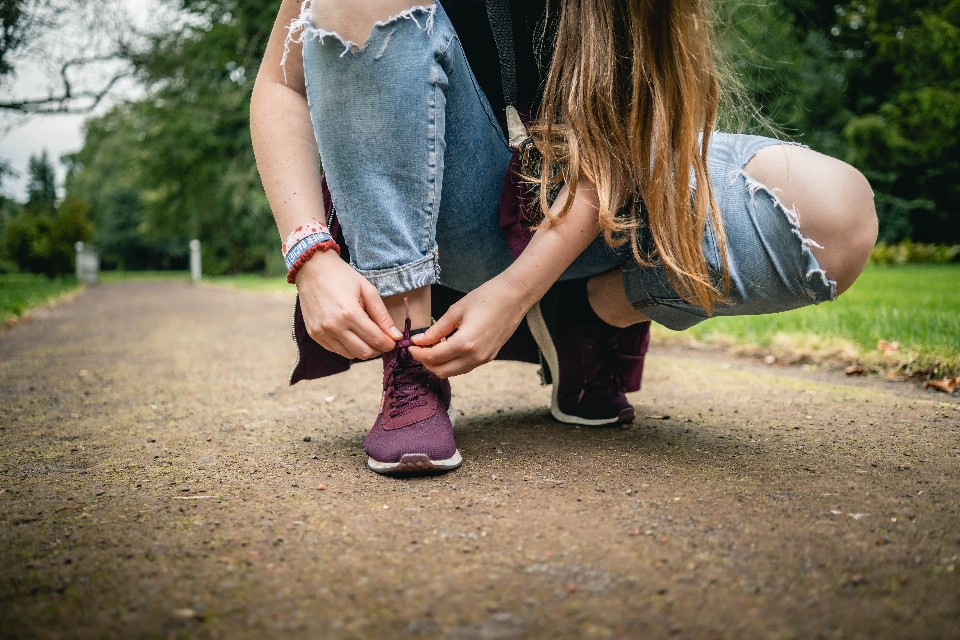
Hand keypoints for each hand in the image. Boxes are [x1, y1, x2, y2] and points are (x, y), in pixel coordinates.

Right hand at [296, 250, 401, 359]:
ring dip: (362, 349)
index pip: (376, 340)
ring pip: (350, 355)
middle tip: (381, 339)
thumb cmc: (342, 277)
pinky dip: (347, 347)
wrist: (312, 269)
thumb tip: (395, 336)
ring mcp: (322, 332)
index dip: (389, 344)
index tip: (393, 341)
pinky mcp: (314, 335)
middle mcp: (334, 327)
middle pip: (364, 353)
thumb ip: (382, 315)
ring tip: (365, 335)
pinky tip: (350, 333)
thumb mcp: (368, 290)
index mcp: (350, 314)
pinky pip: (336, 350)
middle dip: (377, 349)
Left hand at [409, 276, 529, 377]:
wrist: (514, 296)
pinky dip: (452, 362)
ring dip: (439, 364)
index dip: (418, 353)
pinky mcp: (489, 357)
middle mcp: (475, 357)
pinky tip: (448, 346)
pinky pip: (465, 367)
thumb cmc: (486, 297)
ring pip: (453, 372)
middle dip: (426, 362)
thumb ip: (436, 330)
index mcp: (465, 344)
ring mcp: (484, 360)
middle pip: (442, 371)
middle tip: (418, 348)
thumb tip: (419, 341)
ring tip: (432, 347)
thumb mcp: (456, 311)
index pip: (433, 357)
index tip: (409, 346)